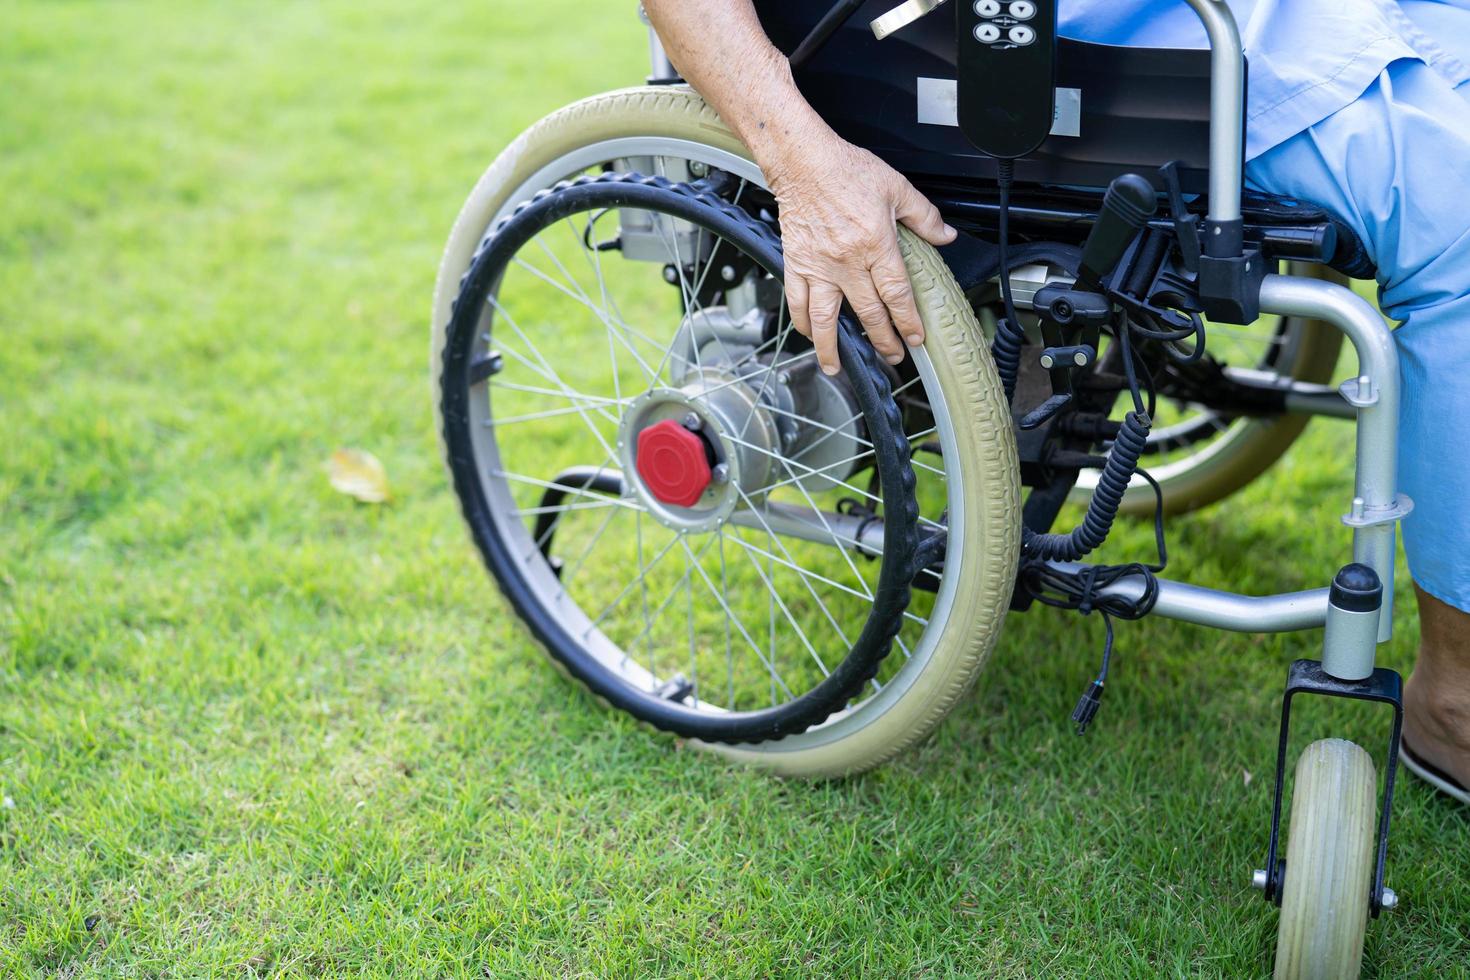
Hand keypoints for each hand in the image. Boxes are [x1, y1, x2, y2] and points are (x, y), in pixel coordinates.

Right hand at [764, 130, 956, 374]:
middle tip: (892, 357)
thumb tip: (945, 236)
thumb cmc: (846, 170)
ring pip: (825, 317)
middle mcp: (847, 262)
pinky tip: (808, 334)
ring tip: (836, 366)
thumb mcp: (896, 188)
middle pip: (867, 312)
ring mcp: (818, 266)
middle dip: (882, 340)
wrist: (803, 161)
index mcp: (875, 244)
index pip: (896, 294)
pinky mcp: (796, 263)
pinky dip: (801, 321)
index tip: (915, 339)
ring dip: (831, 346)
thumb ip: (924, 216)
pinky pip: (797, 300)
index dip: (907, 321)